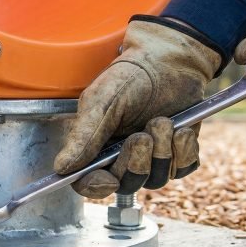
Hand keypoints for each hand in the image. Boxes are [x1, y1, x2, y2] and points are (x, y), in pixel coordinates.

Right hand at [54, 16, 221, 197]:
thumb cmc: (130, 77)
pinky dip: (183, 150)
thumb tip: (62, 167)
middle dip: (136, 163)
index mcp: (95, 148)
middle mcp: (122, 158)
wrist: (169, 60)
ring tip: (162, 121)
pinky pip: (183, 169)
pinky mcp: (178, 153)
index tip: (108, 179)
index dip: (96, 186)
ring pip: (156, 180)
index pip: (88, 183)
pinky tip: (181, 129)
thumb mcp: (101, 102)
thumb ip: (83, 136)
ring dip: (162, 152)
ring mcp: (152, 159)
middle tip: (141, 135)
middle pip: (126, 185)